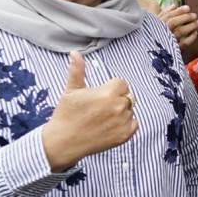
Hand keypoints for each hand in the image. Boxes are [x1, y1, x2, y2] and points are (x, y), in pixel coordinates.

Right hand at [42, 51, 137, 171]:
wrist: (63, 142)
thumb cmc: (66, 115)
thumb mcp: (71, 91)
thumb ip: (77, 71)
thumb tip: (75, 53)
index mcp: (108, 93)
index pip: (121, 83)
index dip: (111, 88)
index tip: (100, 95)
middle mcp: (119, 106)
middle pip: (127, 96)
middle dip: (116, 99)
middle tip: (100, 108)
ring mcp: (123, 122)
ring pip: (130, 109)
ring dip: (120, 112)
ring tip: (102, 118)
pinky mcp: (125, 135)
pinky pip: (134, 123)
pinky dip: (126, 124)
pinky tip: (109, 126)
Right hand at [160, 5, 197, 62]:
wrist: (152, 53)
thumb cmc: (155, 34)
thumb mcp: (155, 22)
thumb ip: (164, 13)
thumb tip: (174, 5)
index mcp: (155, 24)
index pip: (168, 15)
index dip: (179, 10)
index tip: (188, 8)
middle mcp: (160, 32)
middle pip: (174, 22)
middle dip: (186, 17)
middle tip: (195, 15)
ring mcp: (167, 41)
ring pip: (180, 32)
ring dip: (191, 26)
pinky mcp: (173, 49)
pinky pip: (184, 43)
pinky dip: (191, 37)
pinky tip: (195, 33)